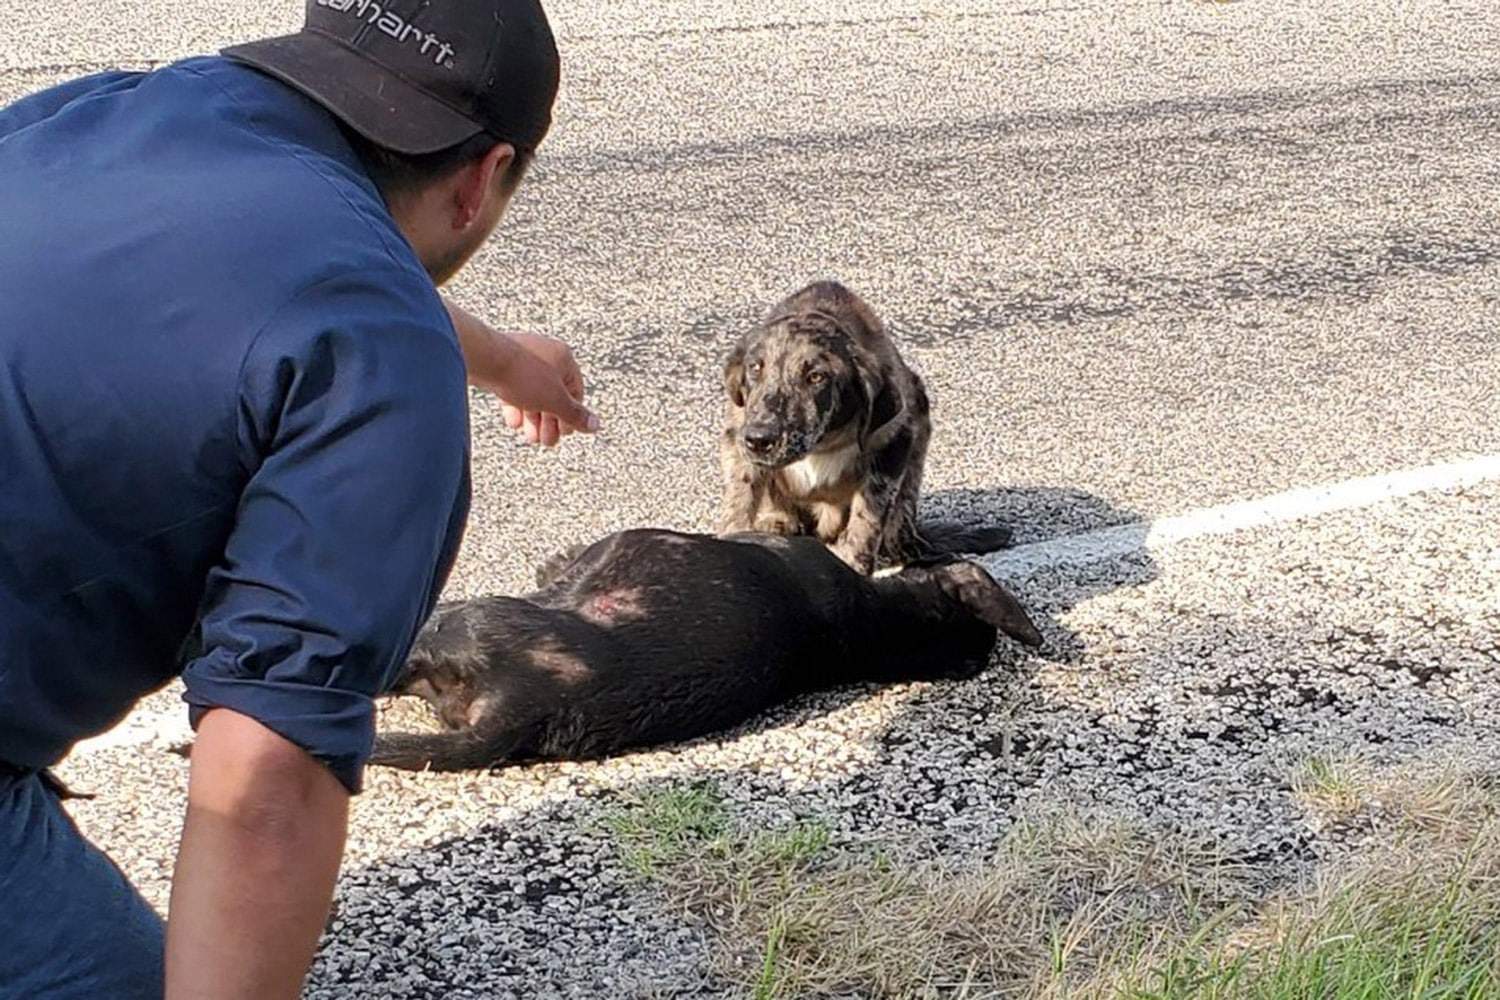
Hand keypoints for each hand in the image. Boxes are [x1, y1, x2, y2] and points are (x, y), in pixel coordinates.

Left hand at [494, 330, 599, 446]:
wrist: (483, 358)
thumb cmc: (521, 373)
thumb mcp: (555, 401)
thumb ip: (575, 415)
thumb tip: (595, 425)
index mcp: (564, 358)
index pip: (575, 391)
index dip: (571, 415)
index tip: (564, 431)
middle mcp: (545, 354)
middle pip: (553, 395)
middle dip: (549, 421)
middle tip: (545, 440)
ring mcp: (522, 358)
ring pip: (533, 393)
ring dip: (533, 418)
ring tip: (529, 435)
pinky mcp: (502, 364)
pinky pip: (514, 388)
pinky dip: (516, 406)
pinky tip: (514, 421)